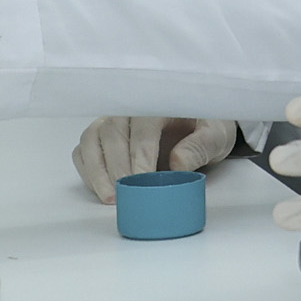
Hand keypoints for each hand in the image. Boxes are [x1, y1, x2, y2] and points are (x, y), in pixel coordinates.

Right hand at [71, 115, 238, 203]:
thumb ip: (200, 147)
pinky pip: (84, 150)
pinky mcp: (101, 136)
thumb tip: (177, 163)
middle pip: (112, 132)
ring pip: (92, 139)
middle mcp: (130, 108)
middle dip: (116, 166)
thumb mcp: (216, 136)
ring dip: (97, 170)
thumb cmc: (206, 128)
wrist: (200, 128)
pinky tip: (101, 190)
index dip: (139, 154)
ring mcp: (113, 121)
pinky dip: (88, 170)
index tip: (140, 179)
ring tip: (110, 198)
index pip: (143, 126)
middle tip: (124, 194)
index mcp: (160, 101)